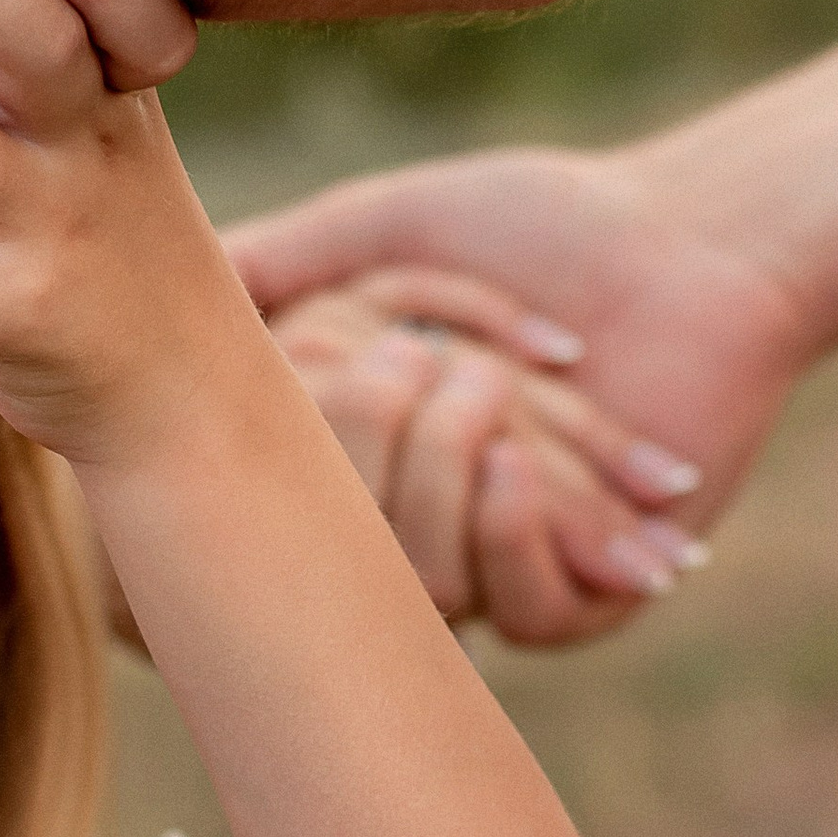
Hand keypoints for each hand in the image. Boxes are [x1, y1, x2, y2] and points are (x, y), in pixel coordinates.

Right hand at [226, 147, 815, 640]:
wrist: (695, 246)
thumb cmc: (540, 224)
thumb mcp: (380, 229)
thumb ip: (270, 268)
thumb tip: (142, 291)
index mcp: (351, 455)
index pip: (269, 486)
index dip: (270, 436)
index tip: (310, 359)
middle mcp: (407, 527)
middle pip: (338, 537)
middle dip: (372, 433)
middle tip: (425, 362)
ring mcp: (488, 572)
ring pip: (420, 580)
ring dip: (450, 468)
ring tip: (494, 393)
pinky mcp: (578, 601)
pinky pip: (511, 613)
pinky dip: (512, 533)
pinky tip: (514, 469)